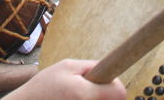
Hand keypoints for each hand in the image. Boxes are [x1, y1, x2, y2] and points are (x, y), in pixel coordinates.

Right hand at [4, 59, 125, 99]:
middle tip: (86, 88)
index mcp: (86, 93)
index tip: (106, 81)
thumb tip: (110, 68)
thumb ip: (91, 66)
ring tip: (77, 96)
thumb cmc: (44, 86)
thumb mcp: (67, 66)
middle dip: (104, 92)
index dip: (115, 84)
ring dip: (96, 99)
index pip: (120, 92)